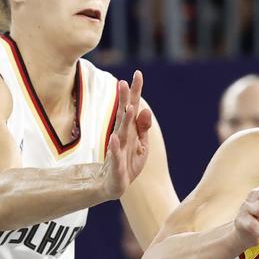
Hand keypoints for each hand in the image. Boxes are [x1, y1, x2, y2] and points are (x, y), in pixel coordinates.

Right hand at [100, 71, 152, 200]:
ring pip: (121, 133)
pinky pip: (115, 155)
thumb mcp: (142, 144)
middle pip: (124, 116)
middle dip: (124, 100)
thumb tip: (145, 109)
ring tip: (129, 107)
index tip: (138, 73)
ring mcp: (118, 150)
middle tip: (123, 82)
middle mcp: (122, 136)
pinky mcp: (116, 166)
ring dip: (124, 120)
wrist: (115, 185)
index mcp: (129, 130)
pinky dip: (114, 147)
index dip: (135, 91)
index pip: (132, 106)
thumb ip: (143, 127)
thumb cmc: (129, 162)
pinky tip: (114, 138)